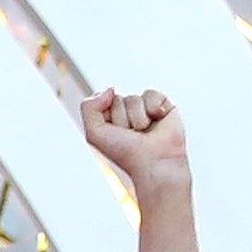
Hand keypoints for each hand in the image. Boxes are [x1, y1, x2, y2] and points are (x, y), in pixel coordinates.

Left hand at [77, 85, 191, 193]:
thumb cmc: (124, 152)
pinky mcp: (163, 105)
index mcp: (109, 119)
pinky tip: (158, 120)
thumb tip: (110, 89)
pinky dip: (153, 108)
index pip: (101, 101)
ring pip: (134, 98)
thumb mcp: (94, 133)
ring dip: (138, 118)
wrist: (154, 162)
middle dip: (122, 118)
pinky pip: (151, 94)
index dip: (106, 117)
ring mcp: (144, 108)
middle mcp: (126, 112)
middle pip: (116, 99)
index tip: (114, 134)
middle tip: (131, 135)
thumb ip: (88, 107)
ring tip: (145, 132)